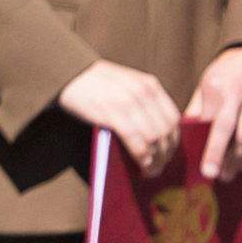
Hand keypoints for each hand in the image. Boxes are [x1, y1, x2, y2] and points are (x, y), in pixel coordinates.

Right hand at [58, 59, 184, 175]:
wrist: (67, 71)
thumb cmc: (94, 83)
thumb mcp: (126, 85)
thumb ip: (141, 102)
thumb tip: (154, 134)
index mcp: (150, 84)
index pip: (173, 118)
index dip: (174, 140)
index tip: (168, 154)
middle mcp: (144, 92)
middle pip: (166, 130)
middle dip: (166, 154)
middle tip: (160, 168)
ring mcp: (129, 102)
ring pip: (154, 138)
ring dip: (155, 159)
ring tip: (150, 171)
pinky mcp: (112, 112)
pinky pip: (135, 139)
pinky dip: (142, 155)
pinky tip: (141, 164)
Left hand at [186, 45, 241, 180]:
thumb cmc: (226, 72)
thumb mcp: (207, 83)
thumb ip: (197, 108)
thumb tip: (184, 135)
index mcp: (218, 87)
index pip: (210, 123)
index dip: (208, 147)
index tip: (203, 167)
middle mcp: (238, 93)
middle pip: (230, 131)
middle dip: (222, 156)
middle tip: (216, 176)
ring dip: (239, 158)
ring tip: (229, 174)